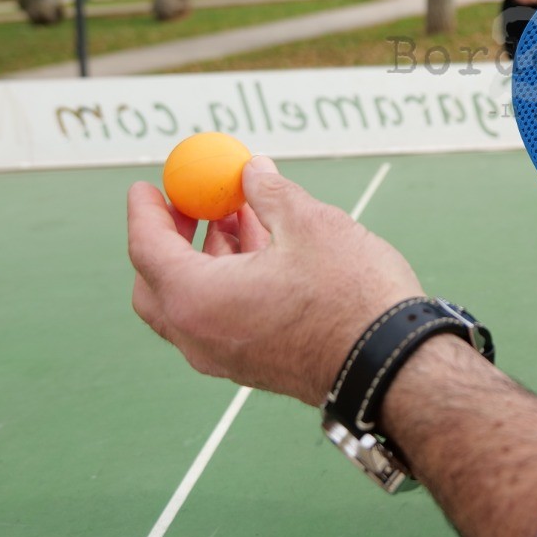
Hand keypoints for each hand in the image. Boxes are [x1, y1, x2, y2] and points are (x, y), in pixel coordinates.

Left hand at [127, 156, 424, 404]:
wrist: (391, 364)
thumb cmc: (350, 296)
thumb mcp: (309, 224)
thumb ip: (270, 194)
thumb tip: (252, 171)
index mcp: (198, 300)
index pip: (147, 250)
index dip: (145, 211)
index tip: (147, 186)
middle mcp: (201, 337)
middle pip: (158, 285)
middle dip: (168, 239)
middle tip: (191, 204)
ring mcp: (227, 358)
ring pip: (193, 302)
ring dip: (206, 256)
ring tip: (240, 214)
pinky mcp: (255, 365)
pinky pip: (222, 318)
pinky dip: (228, 281)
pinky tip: (264, 249)